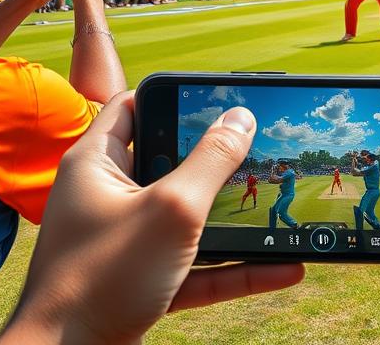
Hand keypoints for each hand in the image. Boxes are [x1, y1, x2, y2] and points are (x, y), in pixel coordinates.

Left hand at [0, 92, 303, 343]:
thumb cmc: (103, 278)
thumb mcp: (171, 209)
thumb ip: (212, 161)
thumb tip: (242, 118)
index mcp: (97, 163)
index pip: (133, 106)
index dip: (175, 98)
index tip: (217, 100)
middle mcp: (108, 197)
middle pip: (169, 162)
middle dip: (216, 160)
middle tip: (258, 150)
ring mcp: (125, 242)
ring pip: (188, 219)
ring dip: (234, 219)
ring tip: (277, 209)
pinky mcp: (141, 282)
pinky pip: (195, 266)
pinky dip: (234, 268)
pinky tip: (281, 268)